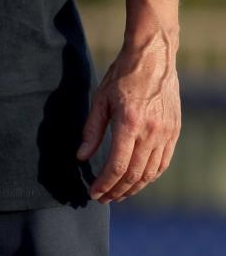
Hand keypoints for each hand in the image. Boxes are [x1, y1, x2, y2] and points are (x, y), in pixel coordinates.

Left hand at [77, 33, 180, 201]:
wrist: (153, 57)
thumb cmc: (122, 75)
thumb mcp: (100, 99)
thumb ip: (91, 131)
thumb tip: (81, 157)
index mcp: (129, 123)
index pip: (117, 166)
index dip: (104, 184)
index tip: (94, 193)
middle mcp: (151, 132)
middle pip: (134, 175)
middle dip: (116, 191)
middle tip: (103, 198)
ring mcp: (166, 133)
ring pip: (150, 173)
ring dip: (133, 188)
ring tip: (118, 194)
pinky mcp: (174, 131)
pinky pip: (163, 162)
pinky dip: (150, 176)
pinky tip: (138, 180)